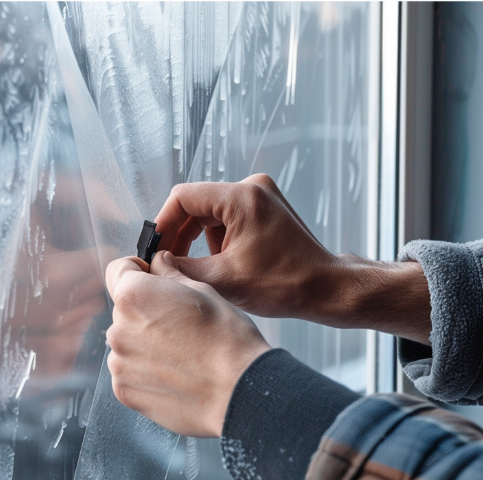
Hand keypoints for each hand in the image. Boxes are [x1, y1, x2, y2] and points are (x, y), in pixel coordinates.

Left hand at [105, 251, 270, 437]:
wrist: (238, 391)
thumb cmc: (227, 341)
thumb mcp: (203, 291)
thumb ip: (170, 274)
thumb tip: (159, 263)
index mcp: (134, 295)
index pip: (118, 270)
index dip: (137, 271)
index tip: (153, 280)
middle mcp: (118, 328)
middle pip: (124, 310)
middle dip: (145, 311)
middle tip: (180, 323)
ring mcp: (119, 363)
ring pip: (127, 341)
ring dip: (145, 342)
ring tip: (180, 353)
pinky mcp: (124, 391)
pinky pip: (129, 371)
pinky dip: (145, 371)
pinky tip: (174, 374)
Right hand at [154, 173, 432, 343]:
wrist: (327, 289)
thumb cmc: (284, 284)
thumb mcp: (223, 281)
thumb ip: (181, 269)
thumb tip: (155, 263)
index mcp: (241, 198)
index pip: (183, 197)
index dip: (164, 223)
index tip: (156, 249)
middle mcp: (252, 188)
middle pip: (197, 204)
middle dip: (181, 235)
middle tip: (169, 264)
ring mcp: (261, 196)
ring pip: (211, 214)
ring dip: (201, 241)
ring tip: (206, 271)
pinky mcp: (267, 208)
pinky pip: (228, 218)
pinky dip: (220, 240)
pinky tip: (225, 265)